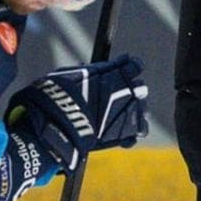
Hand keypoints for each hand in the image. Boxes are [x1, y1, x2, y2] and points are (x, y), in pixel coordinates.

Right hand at [6, 56, 149, 171]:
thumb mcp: (68, 75)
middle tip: (116, 96)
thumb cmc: (58, 96)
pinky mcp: (124, 134)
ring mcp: (128, 113)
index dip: (128, 68)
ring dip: (131, 110)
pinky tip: (120, 135)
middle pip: (139, 87)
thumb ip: (84, 72)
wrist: (59, 123)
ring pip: (141, 109)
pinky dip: (129, 134)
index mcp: (116, 72)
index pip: (134, 65)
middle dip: (130, 91)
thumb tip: (85, 68)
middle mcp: (127, 91)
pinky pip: (136, 132)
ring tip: (117, 116)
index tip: (121, 70)